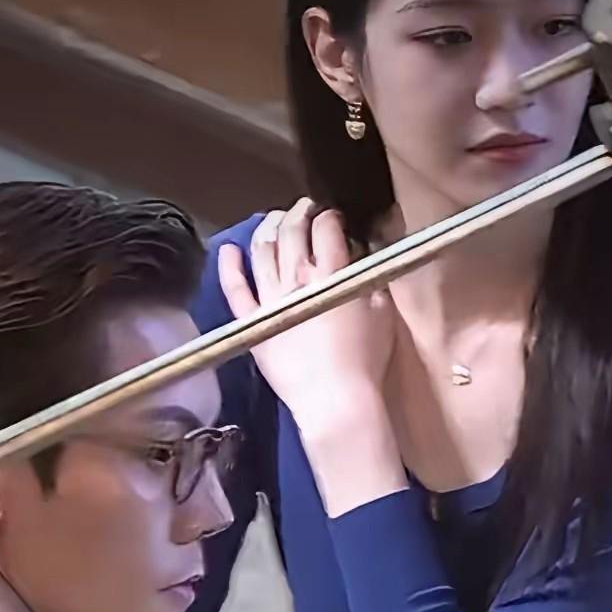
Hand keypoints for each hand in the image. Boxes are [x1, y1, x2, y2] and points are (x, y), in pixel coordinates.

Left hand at [218, 200, 394, 440]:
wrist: (335, 401)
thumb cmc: (365, 361)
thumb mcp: (382, 314)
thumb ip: (371, 281)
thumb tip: (364, 260)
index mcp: (332, 272)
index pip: (327, 228)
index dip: (331, 217)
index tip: (334, 220)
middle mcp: (296, 277)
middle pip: (292, 230)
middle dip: (299, 212)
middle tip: (304, 210)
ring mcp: (270, 298)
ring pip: (262, 249)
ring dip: (269, 227)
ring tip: (274, 221)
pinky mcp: (252, 323)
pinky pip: (234, 288)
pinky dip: (229, 265)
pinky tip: (229, 248)